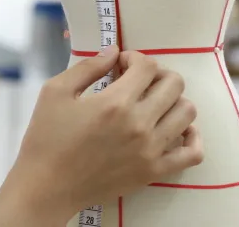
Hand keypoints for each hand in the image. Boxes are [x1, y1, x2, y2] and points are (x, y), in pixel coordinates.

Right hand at [0, 47, 203, 224]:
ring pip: (187, 113)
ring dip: (173, 100)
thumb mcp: (55, 92)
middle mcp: (140, 124)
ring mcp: (151, 150)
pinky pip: (192, 153)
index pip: (147, 66)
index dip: (135, 58)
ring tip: (152, 104)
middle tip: (138, 82)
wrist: (47, 186)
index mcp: (115, 103)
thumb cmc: (46, 138)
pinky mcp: (154, 172)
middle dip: (157, 75)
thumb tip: (114, 51)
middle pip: (174, 84)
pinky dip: (191, 137)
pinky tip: (175, 130)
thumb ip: (88, 67)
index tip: (121, 65)